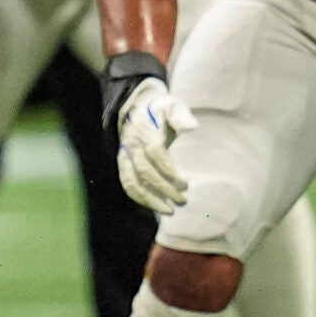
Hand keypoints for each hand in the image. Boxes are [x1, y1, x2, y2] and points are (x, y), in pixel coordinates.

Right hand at [112, 77, 196, 214]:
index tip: (187, 183)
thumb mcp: (172, 106)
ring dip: (149, 199)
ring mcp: (124, 155)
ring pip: (131, 181)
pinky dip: (140, 198)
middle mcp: (131, 144)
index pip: (156, 152)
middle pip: (144, 170)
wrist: (136, 108)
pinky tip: (156, 206)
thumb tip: (192, 128)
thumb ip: (181, 116)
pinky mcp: (123, 163)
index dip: (170, 170)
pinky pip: (127, 183)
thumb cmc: (159, 109)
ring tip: (169, 211)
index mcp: (145, 130)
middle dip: (164, 188)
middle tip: (184, 201)